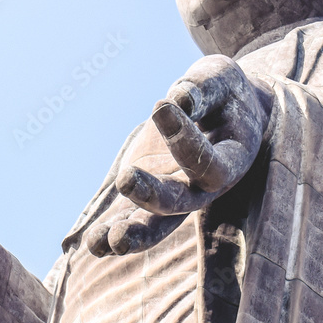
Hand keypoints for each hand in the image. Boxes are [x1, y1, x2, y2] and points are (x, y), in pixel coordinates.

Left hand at [86, 55, 271, 256]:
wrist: (224, 110)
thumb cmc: (225, 92)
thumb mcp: (221, 79)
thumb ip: (204, 90)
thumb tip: (180, 99)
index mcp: (231, 160)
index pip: (209, 164)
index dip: (185, 141)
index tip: (161, 105)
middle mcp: (204, 187)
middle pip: (180, 205)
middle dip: (152, 196)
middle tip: (125, 179)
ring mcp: (176, 194)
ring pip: (157, 225)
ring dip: (132, 234)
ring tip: (101, 241)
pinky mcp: (150, 193)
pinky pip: (134, 219)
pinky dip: (114, 234)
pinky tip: (91, 243)